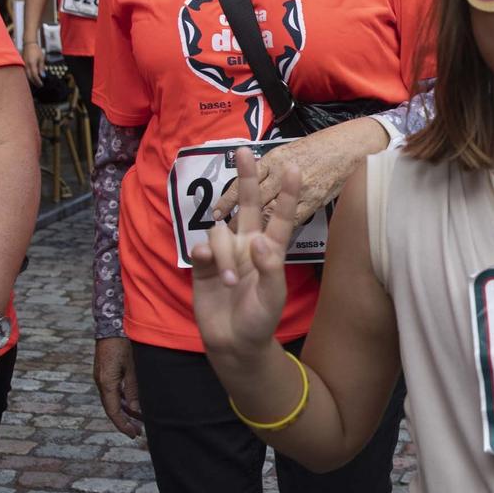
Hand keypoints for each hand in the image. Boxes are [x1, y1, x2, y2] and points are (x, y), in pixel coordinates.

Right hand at [21, 40, 45, 85]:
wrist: (29, 44)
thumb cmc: (36, 50)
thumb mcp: (41, 59)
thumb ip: (41, 68)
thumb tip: (43, 76)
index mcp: (32, 64)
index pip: (35, 75)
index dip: (38, 81)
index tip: (41, 84)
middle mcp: (26, 65)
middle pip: (30, 77)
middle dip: (35, 82)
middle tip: (39, 85)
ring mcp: (23, 65)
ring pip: (26, 76)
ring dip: (31, 80)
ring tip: (36, 82)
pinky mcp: (22, 64)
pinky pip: (25, 72)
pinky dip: (29, 76)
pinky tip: (32, 77)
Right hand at [94, 336, 142, 438]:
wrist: (112, 323)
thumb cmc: (125, 343)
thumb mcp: (134, 367)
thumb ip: (134, 389)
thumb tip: (136, 411)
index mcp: (106, 382)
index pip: (113, 410)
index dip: (123, 425)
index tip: (134, 434)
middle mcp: (101, 381)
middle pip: (112, 407)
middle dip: (124, 421)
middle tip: (138, 432)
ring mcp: (102, 376)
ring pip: (112, 400)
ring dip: (124, 411)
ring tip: (137, 421)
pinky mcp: (105, 371)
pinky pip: (113, 390)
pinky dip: (122, 400)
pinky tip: (132, 404)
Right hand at [193, 147, 293, 360]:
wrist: (233, 342)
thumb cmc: (261, 320)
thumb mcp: (273, 296)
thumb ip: (270, 268)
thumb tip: (257, 240)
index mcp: (271, 250)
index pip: (281, 216)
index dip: (287, 193)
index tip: (292, 168)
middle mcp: (248, 245)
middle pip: (248, 204)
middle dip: (247, 177)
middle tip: (244, 150)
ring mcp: (225, 253)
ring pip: (219, 231)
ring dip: (222, 253)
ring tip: (228, 281)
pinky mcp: (203, 264)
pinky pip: (201, 247)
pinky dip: (205, 256)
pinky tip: (208, 270)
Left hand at [210, 121, 378, 239]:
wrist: (347, 147)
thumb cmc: (318, 148)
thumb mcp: (288, 151)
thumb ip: (270, 168)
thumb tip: (251, 182)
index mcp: (273, 159)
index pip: (244, 182)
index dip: (229, 198)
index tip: (217, 212)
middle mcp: (281, 174)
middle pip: (253, 199)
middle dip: (237, 216)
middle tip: (222, 231)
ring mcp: (297, 189)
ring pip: (270, 211)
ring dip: (255, 228)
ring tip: (241, 243)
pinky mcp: (312, 201)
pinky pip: (292, 220)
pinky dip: (280, 230)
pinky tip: (269, 242)